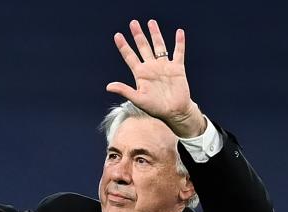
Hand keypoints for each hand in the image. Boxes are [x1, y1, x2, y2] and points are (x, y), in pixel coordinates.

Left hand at [106, 20, 204, 137]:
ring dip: (155, 34)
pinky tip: (179, 32)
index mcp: (140, 74)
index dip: (123, 46)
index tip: (117, 35)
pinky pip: (178, 52)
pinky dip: (179, 43)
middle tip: (133, 23)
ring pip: (159, 46)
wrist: (174, 112)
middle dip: (138, 35)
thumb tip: (108, 86)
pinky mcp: (177, 68)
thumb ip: (124, 90)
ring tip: (151, 22)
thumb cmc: (155, 108)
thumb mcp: (138, 99)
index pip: (129, 56)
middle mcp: (151, 67)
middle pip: (143, 47)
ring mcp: (164, 66)